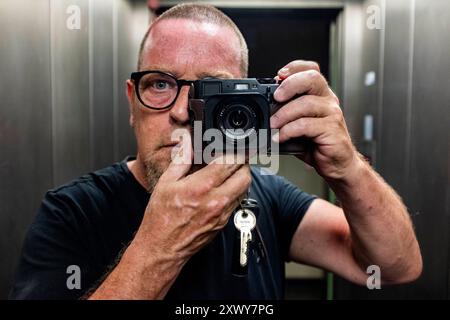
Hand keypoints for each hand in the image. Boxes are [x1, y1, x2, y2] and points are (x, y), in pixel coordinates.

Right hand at [133, 135, 250, 261]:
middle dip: (241, 163)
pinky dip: (235, 191)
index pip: (229, 161)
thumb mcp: (165, 183)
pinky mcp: (224, 223)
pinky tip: (223, 188)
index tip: (230, 146)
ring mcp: (222, 213)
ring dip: (240, 177)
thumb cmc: (160, 218)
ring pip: (245, 188)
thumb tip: (187, 142)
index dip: (233, 150)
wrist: (162, 247)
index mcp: (201, 187)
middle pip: (244, 174)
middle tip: (233, 158)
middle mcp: (216, 200)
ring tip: (229, 172)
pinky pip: (237, 202)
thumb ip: (181, 160)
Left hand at [270, 60, 360, 180]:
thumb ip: (285, 115)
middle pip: (312, 78)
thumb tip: (262, 112)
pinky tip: (280, 137)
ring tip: (272, 125)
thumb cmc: (317, 144)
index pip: (311, 69)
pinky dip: (289, 131)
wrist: (338, 164)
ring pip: (306, 103)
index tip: (278, 75)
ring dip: (284, 114)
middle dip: (289, 84)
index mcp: (320, 95)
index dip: (295, 68)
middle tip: (275, 97)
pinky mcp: (331, 130)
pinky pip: (306, 125)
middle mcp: (328, 100)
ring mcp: (332, 114)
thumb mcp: (298, 125)